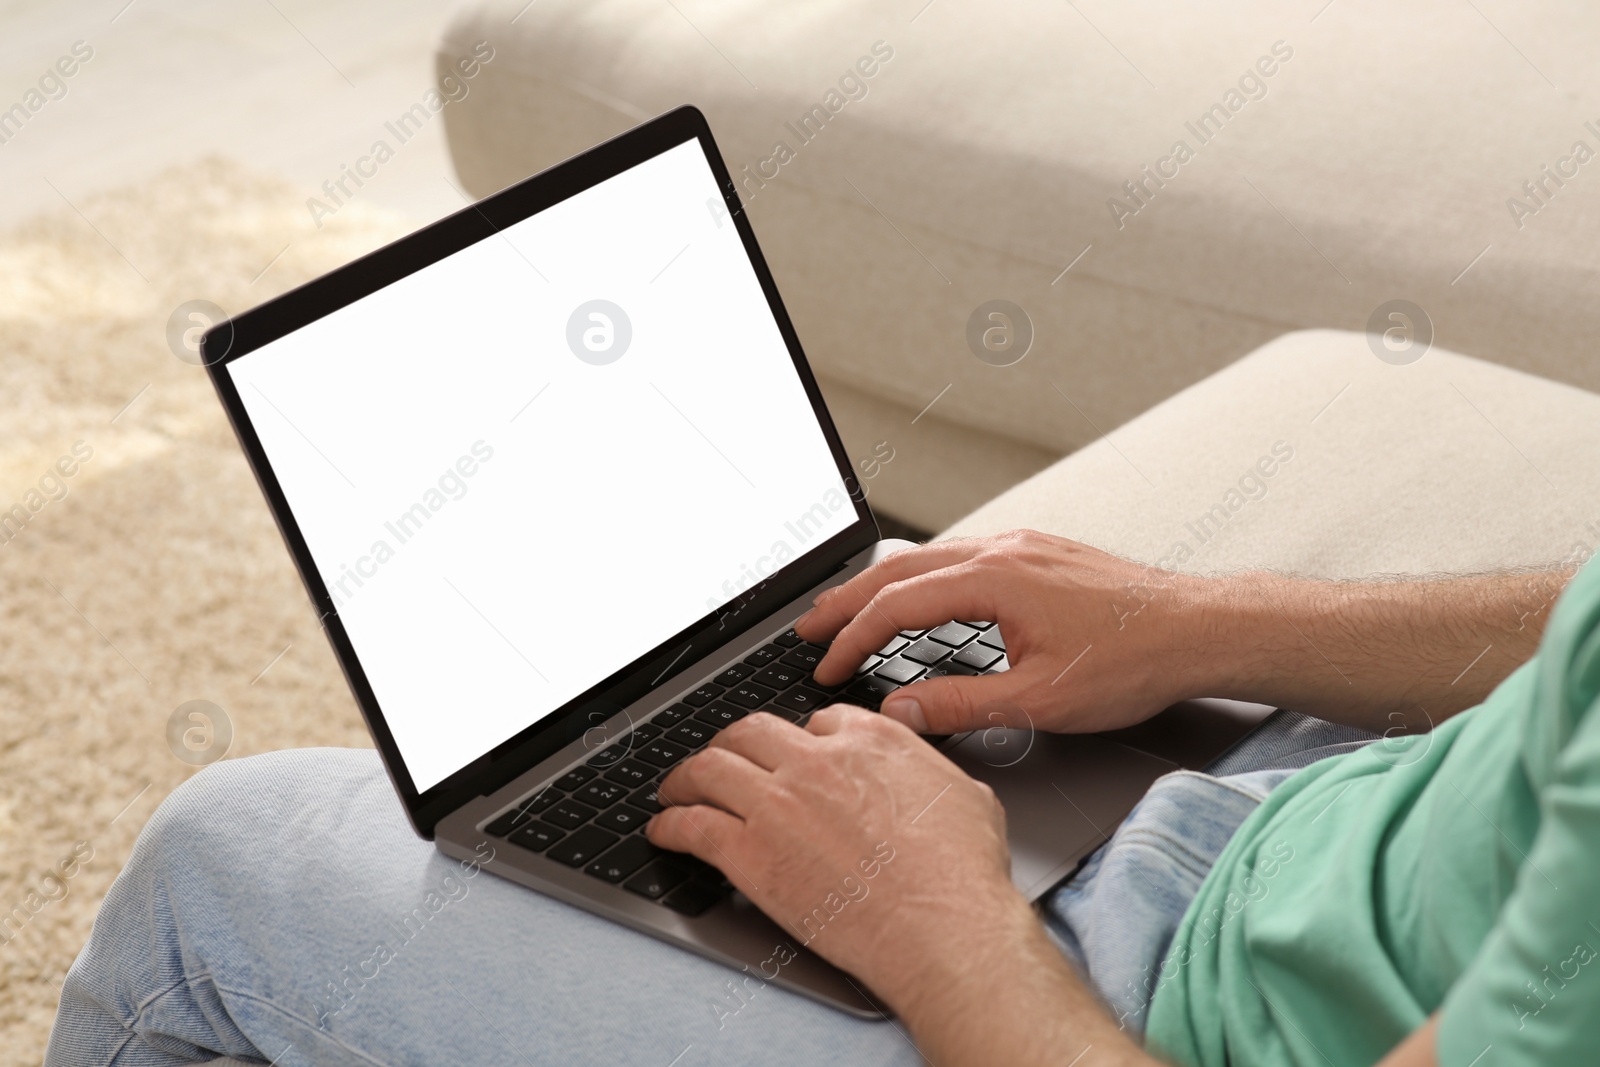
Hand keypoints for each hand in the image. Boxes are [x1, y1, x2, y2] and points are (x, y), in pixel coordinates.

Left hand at [645, 707, 1022, 1005]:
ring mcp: (778, 804)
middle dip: (728, 745)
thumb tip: (916, 764)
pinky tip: (664, 831)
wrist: (943, 927)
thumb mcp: (964, 793)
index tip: (785, 757)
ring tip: (675, 789)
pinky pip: (693, 826)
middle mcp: (816, 761)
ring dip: (684, 777)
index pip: (813, 722)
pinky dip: (670, 825)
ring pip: (709, 768)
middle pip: (749, 733)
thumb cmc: (962, 874)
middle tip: (719, 761)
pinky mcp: (751, 853)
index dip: (794, 741)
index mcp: (868, 740)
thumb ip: (926, 768)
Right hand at [795, 530, 1210, 735]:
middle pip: (900, 568)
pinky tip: (921, 597)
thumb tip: (900, 711)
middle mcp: (1003, 550)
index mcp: (994, 579)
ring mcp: (1022, 546)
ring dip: (883, 586)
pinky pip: (961, 555)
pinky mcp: (1039, 553)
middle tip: (808, 627)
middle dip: (847, 600)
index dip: (852, 640)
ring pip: (930, 556)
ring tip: (851, 611)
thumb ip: (960, 705)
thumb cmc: (1134, 660)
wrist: (1199, 628)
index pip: (897, 605)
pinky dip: (922, 577)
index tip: (828, 668)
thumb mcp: (1042, 700)